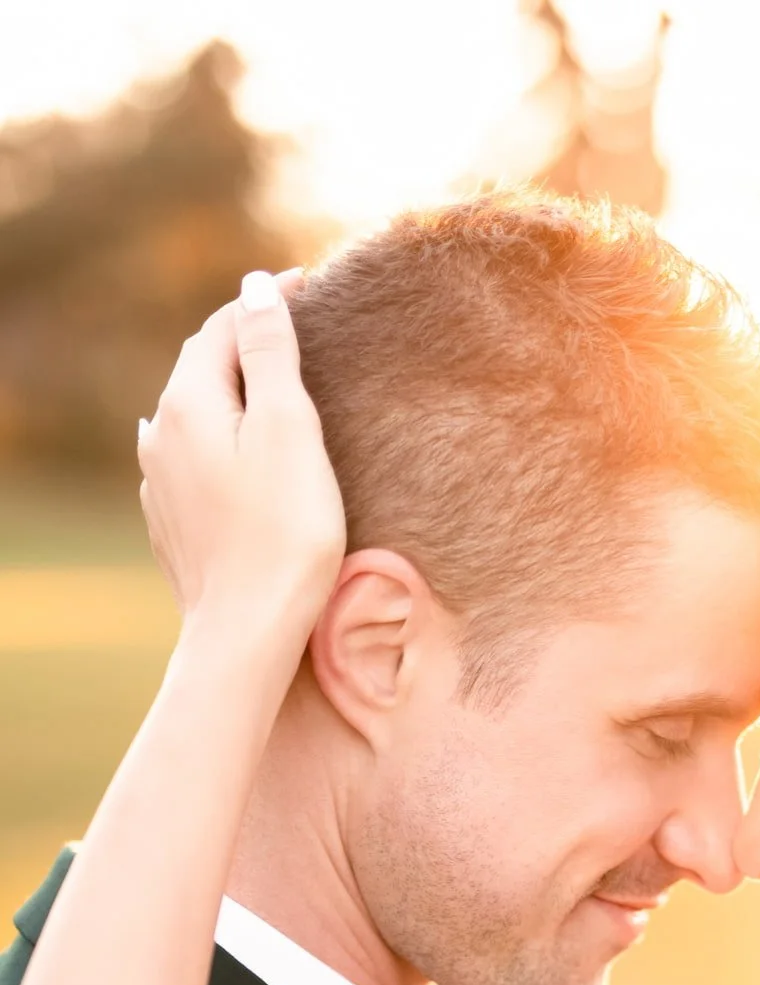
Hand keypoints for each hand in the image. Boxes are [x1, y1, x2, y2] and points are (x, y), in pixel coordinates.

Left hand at [137, 271, 345, 654]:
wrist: (247, 633)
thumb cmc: (283, 535)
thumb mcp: (290, 430)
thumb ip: (271, 353)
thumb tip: (256, 288)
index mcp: (188, 401)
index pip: (225, 326)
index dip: (267, 302)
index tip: (308, 286)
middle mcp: (160, 434)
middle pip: (204, 367)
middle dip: (246, 343)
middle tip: (293, 329)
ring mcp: (160, 481)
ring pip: (196, 415)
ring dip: (231, 393)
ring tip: (270, 390)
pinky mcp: (172, 521)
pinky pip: (194, 460)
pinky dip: (222, 440)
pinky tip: (238, 454)